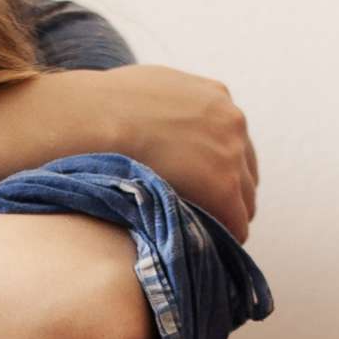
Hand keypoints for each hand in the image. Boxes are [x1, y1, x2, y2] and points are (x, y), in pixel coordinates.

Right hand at [89, 63, 259, 241]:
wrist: (93, 118)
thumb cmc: (102, 106)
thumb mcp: (148, 90)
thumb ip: (169, 108)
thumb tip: (157, 128)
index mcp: (215, 96)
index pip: (232, 143)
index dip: (216, 169)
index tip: (198, 187)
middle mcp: (232, 121)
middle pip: (245, 172)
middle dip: (226, 194)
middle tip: (199, 215)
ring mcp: (232, 154)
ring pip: (245, 200)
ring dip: (224, 216)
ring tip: (197, 235)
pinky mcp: (223, 186)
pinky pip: (237, 223)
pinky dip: (223, 235)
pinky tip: (201, 248)